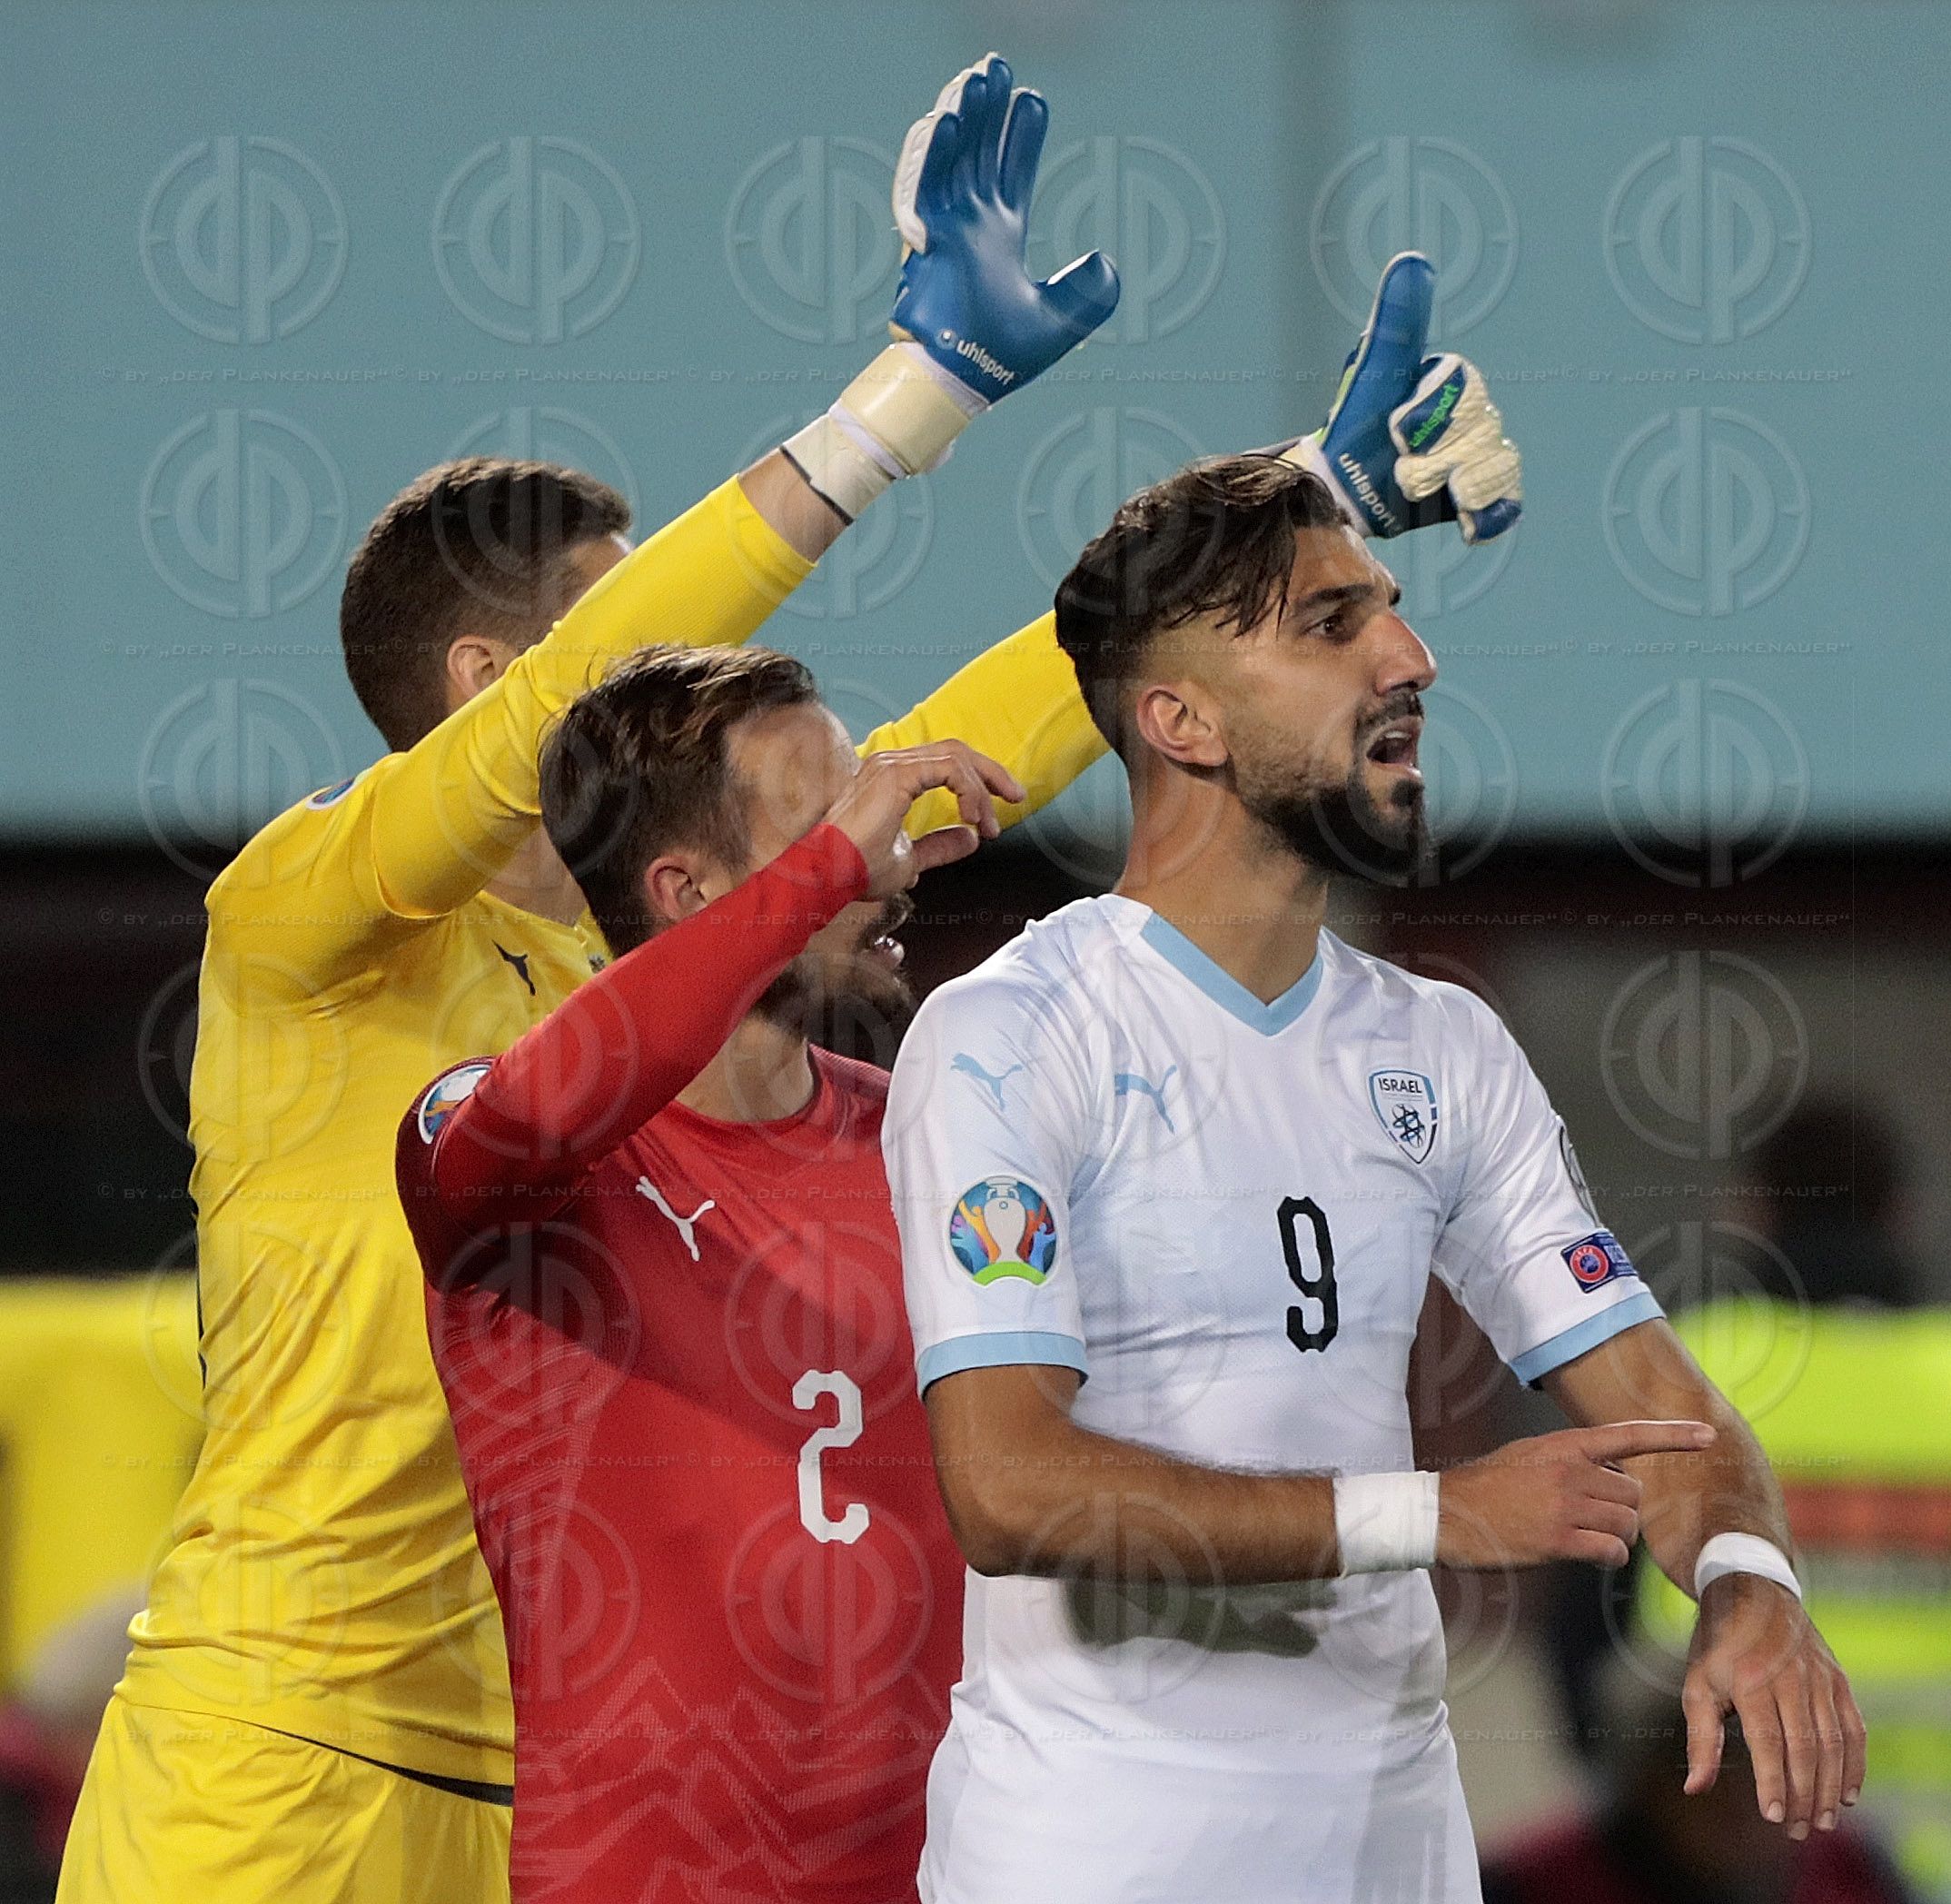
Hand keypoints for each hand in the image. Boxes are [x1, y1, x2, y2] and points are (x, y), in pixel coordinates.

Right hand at [824, 743, 1024, 896]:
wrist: (827, 876)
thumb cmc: (854, 870)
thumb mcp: (910, 861)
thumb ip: (940, 847)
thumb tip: (970, 839)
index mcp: (890, 779)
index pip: (945, 763)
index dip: (978, 782)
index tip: (994, 813)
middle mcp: (890, 764)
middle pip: (955, 751)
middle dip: (991, 774)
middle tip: (1016, 797)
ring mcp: (891, 765)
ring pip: (956, 757)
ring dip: (983, 788)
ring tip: (990, 822)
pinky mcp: (895, 774)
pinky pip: (949, 768)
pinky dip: (970, 789)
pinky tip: (973, 815)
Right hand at [890, 53, 1119, 402]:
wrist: (963, 385)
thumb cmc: (1002, 360)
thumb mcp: (1062, 321)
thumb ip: (1089, 292)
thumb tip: (1108, 261)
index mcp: (999, 236)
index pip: (1012, 172)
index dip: (1021, 136)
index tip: (1032, 100)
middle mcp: (970, 225)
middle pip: (978, 151)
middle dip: (987, 110)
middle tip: (997, 66)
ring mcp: (945, 230)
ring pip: (951, 158)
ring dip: (963, 117)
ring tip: (976, 77)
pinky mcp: (926, 243)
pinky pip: (925, 189)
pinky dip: (934, 155)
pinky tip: (946, 120)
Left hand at [1282, 252, 1522, 542]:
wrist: (1340, 489)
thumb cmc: (1356, 425)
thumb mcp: (1375, 373)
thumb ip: (1397, 321)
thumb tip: (1413, 261)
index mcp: (1452, 382)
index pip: (1465, 386)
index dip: (1432, 411)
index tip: (1397, 431)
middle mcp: (1474, 417)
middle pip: (1483, 431)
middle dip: (1437, 456)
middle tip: (1399, 471)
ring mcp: (1480, 460)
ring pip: (1498, 465)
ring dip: (1459, 484)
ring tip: (1417, 492)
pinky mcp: (1479, 503)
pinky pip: (1506, 507)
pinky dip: (1489, 516)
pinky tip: (1465, 524)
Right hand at [1437, 1418, 1714, 1568]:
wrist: (1445, 1514)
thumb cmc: (1486, 1488)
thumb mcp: (1528, 1456)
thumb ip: (1571, 1461)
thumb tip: (1614, 1478)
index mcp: (1563, 1445)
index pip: (1628, 1436)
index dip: (1672, 1436)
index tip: (1708, 1436)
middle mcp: (1570, 1470)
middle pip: (1633, 1494)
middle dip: (1624, 1511)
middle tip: (1597, 1520)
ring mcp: (1565, 1504)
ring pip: (1627, 1525)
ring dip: (1618, 1538)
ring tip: (1589, 1539)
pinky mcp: (1559, 1539)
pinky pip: (1612, 1552)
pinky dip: (1609, 1558)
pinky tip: (1589, 1556)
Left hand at [1683, 1572, 1866, 1837]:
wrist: (1751, 1590)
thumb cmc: (1719, 1645)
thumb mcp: (1697, 1684)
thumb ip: (1701, 1739)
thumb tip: (1695, 1789)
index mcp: (1750, 1679)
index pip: (1768, 1741)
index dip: (1772, 1782)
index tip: (1774, 1817)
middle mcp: (1789, 1678)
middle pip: (1804, 1748)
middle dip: (1804, 1795)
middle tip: (1800, 1830)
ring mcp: (1819, 1678)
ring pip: (1832, 1742)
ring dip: (1831, 1787)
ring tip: (1824, 1820)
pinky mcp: (1838, 1679)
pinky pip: (1853, 1728)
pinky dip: (1854, 1763)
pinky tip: (1848, 1793)